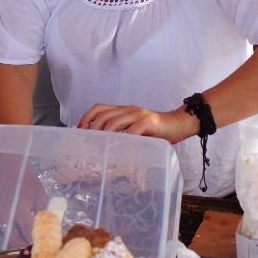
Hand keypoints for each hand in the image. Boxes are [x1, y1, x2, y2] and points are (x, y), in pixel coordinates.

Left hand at [77, 103, 194, 143]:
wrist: (179, 123)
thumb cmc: (156, 130)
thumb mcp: (136, 129)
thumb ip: (123, 134)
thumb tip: (105, 148)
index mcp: (124, 109)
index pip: (100, 108)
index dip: (87, 117)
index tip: (78, 129)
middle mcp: (129, 109)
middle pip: (104, 115)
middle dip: (92, 129)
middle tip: (87, 142)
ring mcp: (139, 115)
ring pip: (115, 121)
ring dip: (104, 135)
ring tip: (99, 147)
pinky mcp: (149, 122)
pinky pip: (133, 131)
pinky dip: (125, 141)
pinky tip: (120, 149)